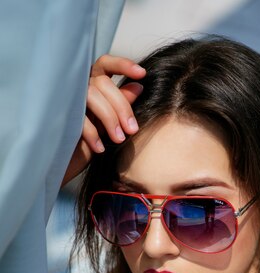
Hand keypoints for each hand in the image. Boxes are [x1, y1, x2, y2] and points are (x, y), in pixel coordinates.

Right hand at [63, 54, 145, 185]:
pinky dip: (93, 134)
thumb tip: (138, 86)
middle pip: (104, 83)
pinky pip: (79, 117)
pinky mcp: (58, 113)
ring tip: (119, 140)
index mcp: (92, 83)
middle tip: (132, 130)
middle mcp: (78, 85)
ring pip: (92, 95)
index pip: (106, 64)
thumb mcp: (111, 122)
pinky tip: (100, 149)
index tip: (142, 73)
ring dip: (110, 119)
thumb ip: (122, 102)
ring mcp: (67, 97)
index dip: (122, 64)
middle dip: (122, 107)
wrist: (68, 163)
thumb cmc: (90, 140)